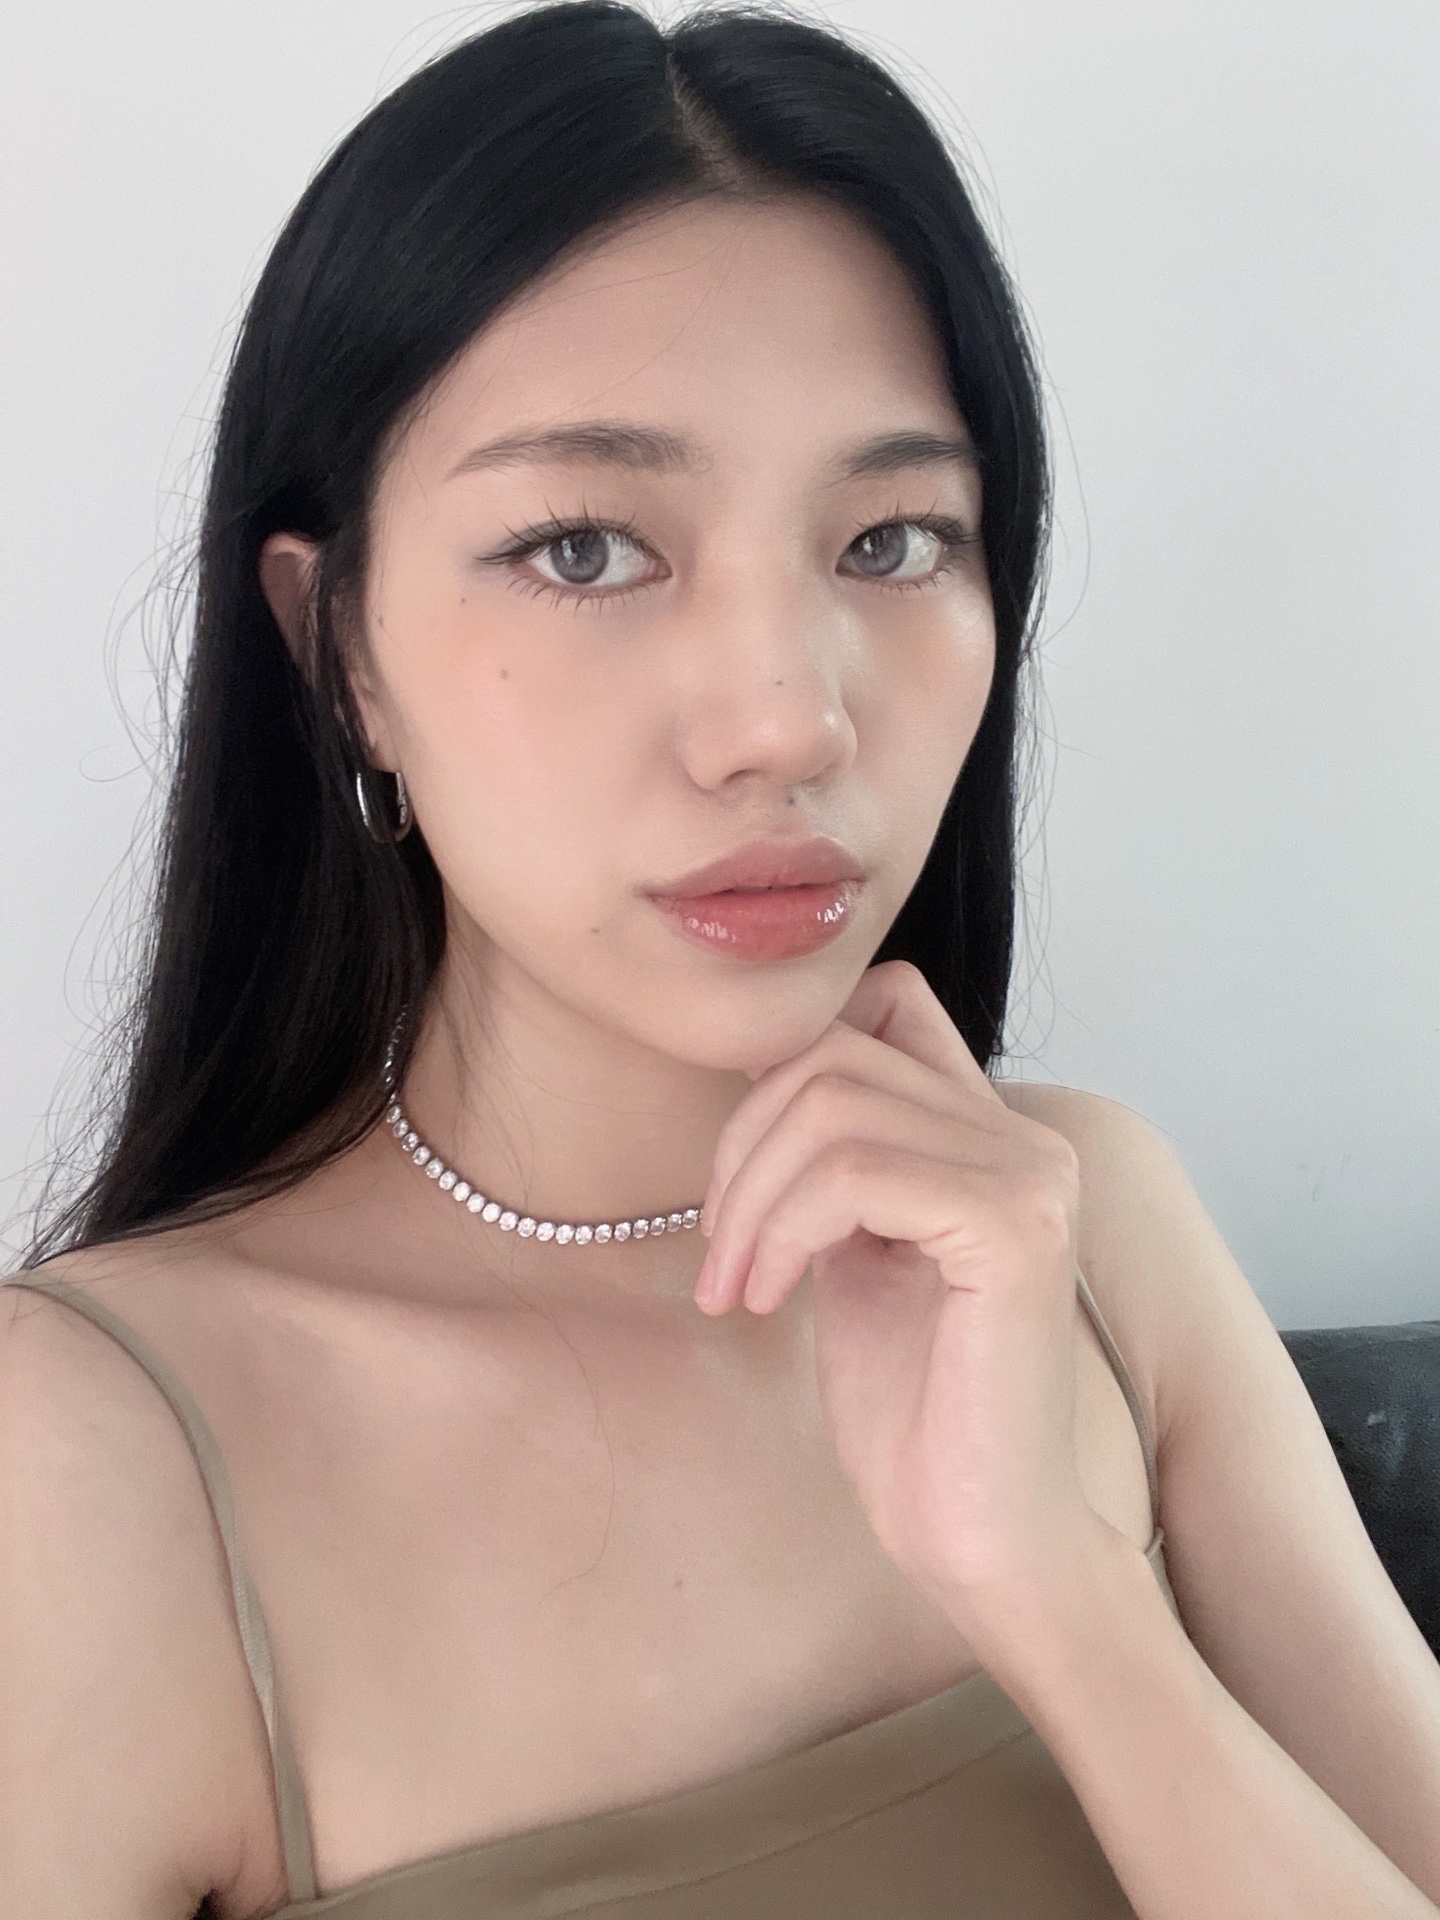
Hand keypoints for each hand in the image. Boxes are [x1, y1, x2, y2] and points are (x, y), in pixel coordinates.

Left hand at [695, 960, 1112, 1643]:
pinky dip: (785, 1229)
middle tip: (719, 1254)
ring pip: (832, 1105)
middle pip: (833, 1052)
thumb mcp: (851, 1250)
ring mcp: (1030, 1176)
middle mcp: (1025, 1137)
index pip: (881, 1002)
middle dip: (741, 1144)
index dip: (782, 1071)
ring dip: (751, 1197)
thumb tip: (758, 1079)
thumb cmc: (912, 1411)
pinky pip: (857, 1172)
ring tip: (737, 1283)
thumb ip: (834, 1160)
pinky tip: (771, 1299)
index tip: (742, 1182)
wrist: (980, 1536)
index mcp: (989, 1134)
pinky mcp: (1016, 1229)